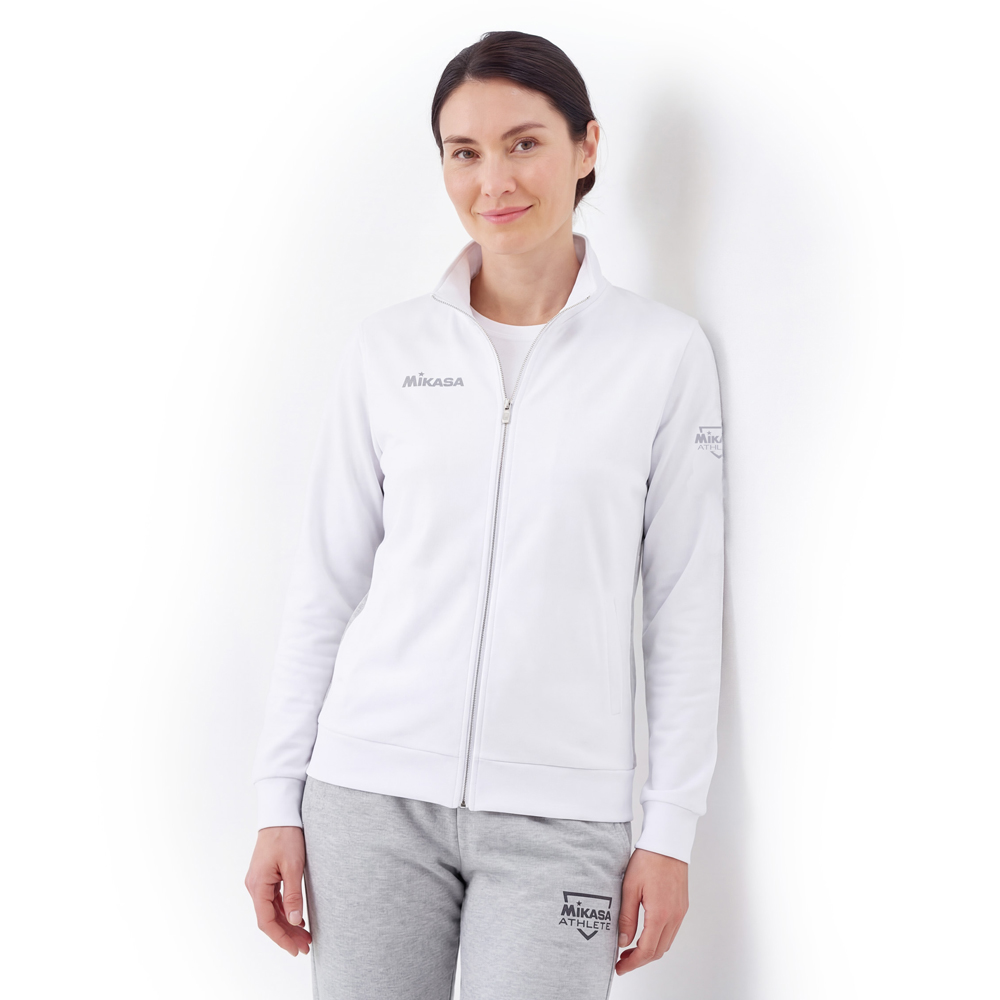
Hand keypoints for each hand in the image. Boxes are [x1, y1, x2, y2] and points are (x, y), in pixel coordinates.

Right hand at [245, 826, 311, 955]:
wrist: (280, 814)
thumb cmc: (286, 836)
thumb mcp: (293, 866)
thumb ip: (293, 895)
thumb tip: (294, 921)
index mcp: (258, 886)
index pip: (266, 922)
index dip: (281, 938)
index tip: (295, 949)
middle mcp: (254, 886)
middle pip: (269, 919)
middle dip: (286, 935)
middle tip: (305, 947)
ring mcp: (259, 881)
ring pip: (271, 911)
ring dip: (287, 924)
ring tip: (304, 937)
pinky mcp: (265, 876)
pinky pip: (273, 900)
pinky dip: (285, 911)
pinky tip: (297, 918)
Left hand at [615, 848, 687, 974]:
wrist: (668, 842)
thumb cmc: (648, 860)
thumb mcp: (629, 887)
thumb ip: (626, 917)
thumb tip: (622, 941)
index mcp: (660, 914)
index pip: (647, 950)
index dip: (632, 963)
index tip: (620, 967)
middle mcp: (674, 916)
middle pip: (658, 951)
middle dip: (640, 960)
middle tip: (622, 961)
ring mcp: (680, 911)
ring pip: (666, 942)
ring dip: (650, 950)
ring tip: (631, 949)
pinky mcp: (682, 906)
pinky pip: (671, 931)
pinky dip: (658, 939)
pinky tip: (645, 934)